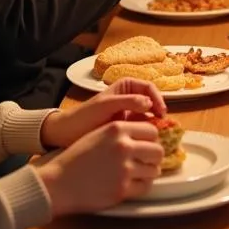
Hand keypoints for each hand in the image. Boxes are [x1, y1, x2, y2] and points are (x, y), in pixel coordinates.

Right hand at [35, 119, 163, 215]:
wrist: (57, 182)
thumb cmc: (76, 158)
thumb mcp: (98, 134)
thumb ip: (122, 132)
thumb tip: (147, 136)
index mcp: (117, 129)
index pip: (152, 131)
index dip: (151, 140)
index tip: (147, 145)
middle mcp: (124, 146)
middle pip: (157, 151)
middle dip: (154, 157)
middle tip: (147, 161)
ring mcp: (124, 169)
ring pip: (154, 170)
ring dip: (149, 172)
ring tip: (139, 173)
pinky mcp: (122, 189)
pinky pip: (145, 186)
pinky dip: (142, 185)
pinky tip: (133, 183)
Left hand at [39, 78, 165, 149]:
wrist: (66, 135)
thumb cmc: (84, 116)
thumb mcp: (105, 106)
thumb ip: (127, 101)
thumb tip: (149, 103)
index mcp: (126, 87)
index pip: (149, 88)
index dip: (158, 99)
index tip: (161, 112)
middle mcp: (130, 98)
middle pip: (152, 102)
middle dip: (158, 112)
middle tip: (162, 126)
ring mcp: (128, 113)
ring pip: (148, 116)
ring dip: (154, 124)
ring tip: (155, 136)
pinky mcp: (126, 127)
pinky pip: (141, 127)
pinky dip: (146, 133)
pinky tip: (147, 141)